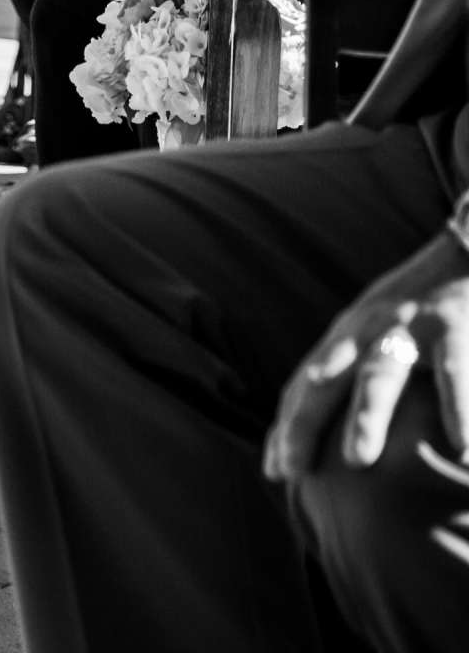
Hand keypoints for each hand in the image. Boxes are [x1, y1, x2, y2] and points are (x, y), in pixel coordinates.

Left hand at [265, 230, 468, 482]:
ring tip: (358, 459)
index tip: (274, 472)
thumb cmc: (419, 308)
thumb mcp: (374, 334)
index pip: (303, 386)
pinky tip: (462, 446)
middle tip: (292, 470)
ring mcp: (407, 327)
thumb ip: (354, 374)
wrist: (465, 251)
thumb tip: (341, 438)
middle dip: (303, 424)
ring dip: (365, 415)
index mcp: (344, 338)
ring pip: (378, 372)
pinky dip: (457, 408)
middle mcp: (365, 331)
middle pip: (324, 380)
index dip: (286, 427)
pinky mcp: (454, 326)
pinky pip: (455, 371)